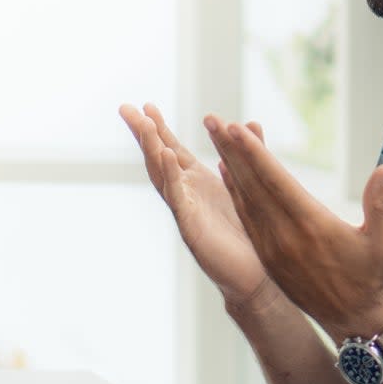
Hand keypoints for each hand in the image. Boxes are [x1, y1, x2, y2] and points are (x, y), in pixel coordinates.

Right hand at [119, 103, 272, 307]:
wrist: (255, 277)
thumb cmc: (248, 235)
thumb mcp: (249, 185)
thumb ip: (248, 153)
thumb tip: (250, 123)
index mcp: (197, 184)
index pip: (171, 150)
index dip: (159, 129)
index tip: (147, 106)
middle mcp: (186, 195)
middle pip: (158, 159)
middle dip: (143, 134)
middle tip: (127, 109)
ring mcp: (185, 211)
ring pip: (163, 177)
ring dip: (153, 150)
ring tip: (145, 126)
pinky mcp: (192, 228)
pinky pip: (178, 198)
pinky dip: (170, 176)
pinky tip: (164, 156)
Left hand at [204, 114, 382, 336]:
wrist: (355, 321)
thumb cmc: (374, 278)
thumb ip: (380, 204)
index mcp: (311, 225)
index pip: (276, 181)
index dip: (255, 153)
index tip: (235, 128)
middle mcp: (284, 235)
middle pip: (252, 184)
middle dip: (232, 149)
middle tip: (213, 119)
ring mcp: (272, 247)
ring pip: (245, 199)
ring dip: (229, 166)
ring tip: (215, 137)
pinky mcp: (268, 257)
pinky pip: (246, 218)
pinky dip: (234, 193)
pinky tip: (226, 173)